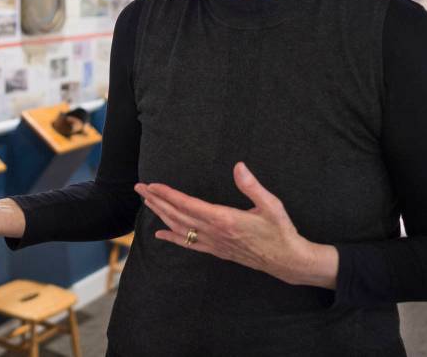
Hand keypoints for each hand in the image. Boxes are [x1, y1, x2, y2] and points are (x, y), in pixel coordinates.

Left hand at [135, 162, 337, 288]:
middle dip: (157, 201)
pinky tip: (160, 234)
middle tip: (139, 188)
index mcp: (224, 219)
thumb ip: (252, 186)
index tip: (153, 185)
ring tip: (146, 202)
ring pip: (180, 229)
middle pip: (178, 216)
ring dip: (161, 215)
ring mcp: (214, 243)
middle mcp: (214, 232)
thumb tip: (239, 166)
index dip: (168, 195)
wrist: (287, 260)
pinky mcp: (216, 251)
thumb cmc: (280, 231)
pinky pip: (189, 244)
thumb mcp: (271, 205)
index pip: (188, 205)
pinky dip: (173, 238)